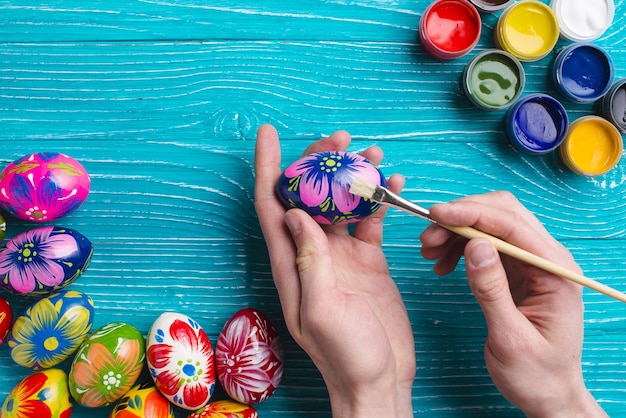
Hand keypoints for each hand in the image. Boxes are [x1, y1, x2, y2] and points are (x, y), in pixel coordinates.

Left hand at [254, 124, 414, 417]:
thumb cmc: (346, 355)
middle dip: (318, 161)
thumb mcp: (321, 309)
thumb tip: (294, 213)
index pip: (271, 205)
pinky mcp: (367, 260)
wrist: (380, 379)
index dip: (268, 167)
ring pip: (341, 202)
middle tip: (339, 138)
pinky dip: (381, 199)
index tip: (268, 132)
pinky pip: (370, 220)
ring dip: (353, 175)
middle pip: (307, 194)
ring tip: (372, 154)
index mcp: (290, 262)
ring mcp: (340, 255)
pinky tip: (395, 183)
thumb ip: (308, 260)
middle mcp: (311, 253)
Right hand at [419, 191, 606, 417]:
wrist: (548, 394)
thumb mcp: (511, 338)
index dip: (472, 214)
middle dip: (461, 218)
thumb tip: (475, 246)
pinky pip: (486, 243)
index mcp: (555, 272)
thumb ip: (492, 290)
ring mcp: (532, 263)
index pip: (513, 225)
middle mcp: (547, 259)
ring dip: (456, 231)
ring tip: (429, 252)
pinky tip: (443, 264)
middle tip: (427, 238)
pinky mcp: (517, 270)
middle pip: (502, 214)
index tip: (437, 215)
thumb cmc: (536, 374)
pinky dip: (460, 246)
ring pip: (491, 225)